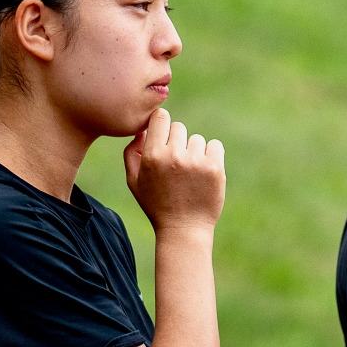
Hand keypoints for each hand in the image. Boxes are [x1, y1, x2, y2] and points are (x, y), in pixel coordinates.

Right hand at [124, 108, 225, 233]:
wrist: (183, 229)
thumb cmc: (156, 205)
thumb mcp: (134, 182)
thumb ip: (131, 153)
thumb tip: (143, 131)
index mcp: (153, 156)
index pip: (161, 117)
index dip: (162, 124)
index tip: (163, 135)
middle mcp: (174, 156)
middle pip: (179, 127)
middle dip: (177, 141)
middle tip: (176, 164)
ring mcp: (196, 161)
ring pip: (196, 139)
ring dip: (194, 151)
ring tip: (189, 174)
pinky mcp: (215, 168)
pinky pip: (215, 145)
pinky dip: (211, 155)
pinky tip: (203, 172)